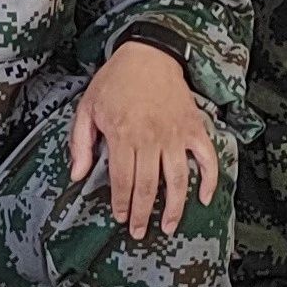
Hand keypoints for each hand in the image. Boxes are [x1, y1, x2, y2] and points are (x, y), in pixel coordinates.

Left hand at [69, 36, 217, 239]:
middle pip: (148, 186)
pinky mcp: (194, 128)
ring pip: (178, 180)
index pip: (122, 180)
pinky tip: (204, 199)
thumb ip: (80, 143)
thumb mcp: (87, 108)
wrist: (148, 54)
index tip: (119, 218)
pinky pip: (207, 159)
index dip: (121, 203)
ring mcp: (175, 134)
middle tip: (139, 232)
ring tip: (168, 226)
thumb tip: (77, 175)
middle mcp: (151, 138)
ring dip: (174, 207)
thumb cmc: (115, 81)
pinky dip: (209, 180)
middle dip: (142, 214)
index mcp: (123, 135)